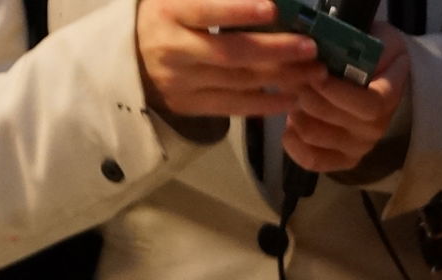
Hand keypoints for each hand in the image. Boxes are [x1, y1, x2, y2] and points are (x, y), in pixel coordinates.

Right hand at [137, 0, 318, 122]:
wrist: (129, 59)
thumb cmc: (166, 17)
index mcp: (169, 13)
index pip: (206, 11)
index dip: (239, 11)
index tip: (272, 8)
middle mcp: (174, 50)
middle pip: (230, 53)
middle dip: (275, 50)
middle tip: (309, 46)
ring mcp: (182, 82)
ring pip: (238, 82)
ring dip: (281, 78)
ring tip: (312, 72)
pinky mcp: (190, 106)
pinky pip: (233, 107)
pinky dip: (265, 104)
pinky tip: (292, 97)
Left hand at [283, 22, 410, 175]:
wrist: (383, 80)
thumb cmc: (375, 55)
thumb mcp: (378, 39)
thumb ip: (362, 44)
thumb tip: (330, 47)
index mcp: (388, 97)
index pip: (367, 105)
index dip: (336, 91)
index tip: (316, 74)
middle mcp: (375, 128)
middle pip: (330, 117)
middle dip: (305, 92)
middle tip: (293, 75)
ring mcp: (358, 148)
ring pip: (313, 134)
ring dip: (295, 110)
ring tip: (295, 94)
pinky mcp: (342, 161)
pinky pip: (310, 160)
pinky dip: (292, 140)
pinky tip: (292, 121)